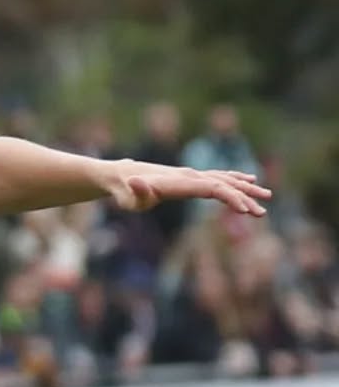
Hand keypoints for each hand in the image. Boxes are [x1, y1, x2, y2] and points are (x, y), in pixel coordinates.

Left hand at [107, 159, 269, 216]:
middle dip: (244, 197)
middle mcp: (190, 175)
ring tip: (266, 197)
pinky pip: (217, 177)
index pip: (211, 188)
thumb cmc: (124, 192)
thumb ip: (135, 192)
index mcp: (181, 182)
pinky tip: (249, 180)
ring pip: (224, 179)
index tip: (245, 210)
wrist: (121, 176)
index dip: (229, 198)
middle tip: (262, 212)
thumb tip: (135, 181)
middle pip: (223, 184)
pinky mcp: (190, 177)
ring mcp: (191, 175)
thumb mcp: (126, 196)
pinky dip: (235, 178)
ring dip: (245, 188)